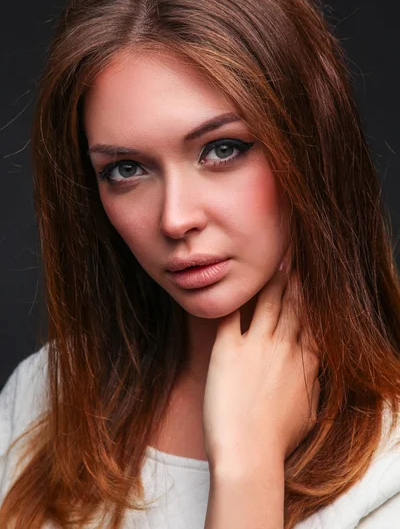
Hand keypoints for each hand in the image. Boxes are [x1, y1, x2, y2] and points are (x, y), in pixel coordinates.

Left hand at [202, 255, 319, 471]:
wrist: (248, 453)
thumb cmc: (277, 440)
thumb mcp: (309, 412)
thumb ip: (313, 384)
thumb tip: (314, 370)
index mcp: (307, 362)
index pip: (314, 319)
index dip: (314, 296)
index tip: (314, 278)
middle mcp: (285, 347)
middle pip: (293, 303)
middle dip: (296, 277)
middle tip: (296, 256)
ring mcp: (257, 346)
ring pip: (267, 302)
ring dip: (271, 280)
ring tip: (272, 262)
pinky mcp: (228, 350)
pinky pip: (231, 316)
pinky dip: (234, 298)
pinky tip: (233, 282)